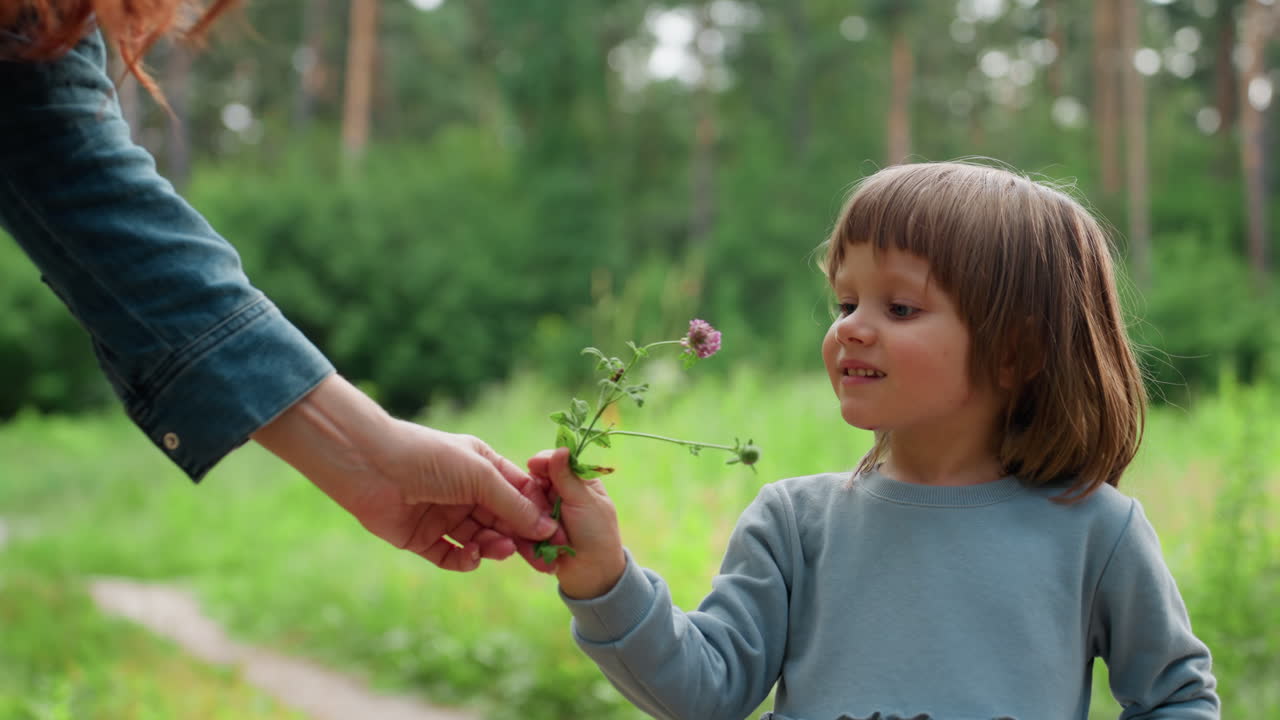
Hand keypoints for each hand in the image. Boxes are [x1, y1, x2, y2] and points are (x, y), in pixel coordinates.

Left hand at [343, 421, 560, 568]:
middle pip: (504, 521)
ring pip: (481, 540)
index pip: (522, 494)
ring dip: (494, 547)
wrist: (370, 466)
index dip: (540, 515)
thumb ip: (515, 505)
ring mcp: (445, 516)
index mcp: (484, 468)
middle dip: (522, 539)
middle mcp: (467, 492)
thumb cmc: (430, 458)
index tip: (559, 537)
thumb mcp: (481, 476)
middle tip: (541, 561)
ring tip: (498, 549)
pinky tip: (470, 555)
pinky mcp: (423, 539)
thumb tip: (547, 529)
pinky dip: (465, 560)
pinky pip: (452, 556)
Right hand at [525, 447, 626, 598]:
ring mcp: (545, 514)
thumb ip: (567, 478)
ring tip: (536, 528)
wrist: (593, 577)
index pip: (555, 463)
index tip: (533, 465)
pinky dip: (523, 532)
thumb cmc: (597, 536)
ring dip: (528, 515)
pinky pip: (520, 525)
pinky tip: (527, 540)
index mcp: (578, 482)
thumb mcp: (584, 502)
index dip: (543, 463)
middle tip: (534, 505)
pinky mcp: (533, 532)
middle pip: (534, 482)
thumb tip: (560, 448)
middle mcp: (559, 495)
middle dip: (532, 494)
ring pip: (524, 504)